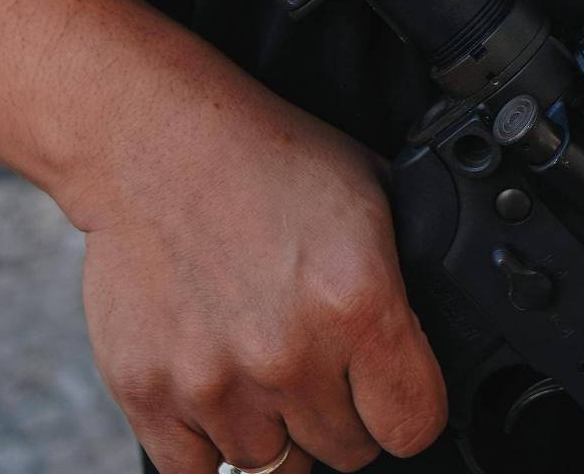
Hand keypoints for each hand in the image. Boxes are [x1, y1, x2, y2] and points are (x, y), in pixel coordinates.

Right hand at [71, 73, 449, 472]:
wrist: (153, 143)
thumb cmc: (263, 160)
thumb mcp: (373, 193)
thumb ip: (409, 275)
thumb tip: (434, 332)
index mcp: (358, 304)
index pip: (414, 425)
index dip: (408, 407)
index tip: (390, 388)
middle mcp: (290, 355)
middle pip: (347, 451)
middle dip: (341, 413)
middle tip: (318, 360)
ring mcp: (215, 382)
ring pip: (274, 467)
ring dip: (276, 429)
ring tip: (261, 364)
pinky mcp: (149, 394)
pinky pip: (195, 473)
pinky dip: (209, 445)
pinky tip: (219, 391)